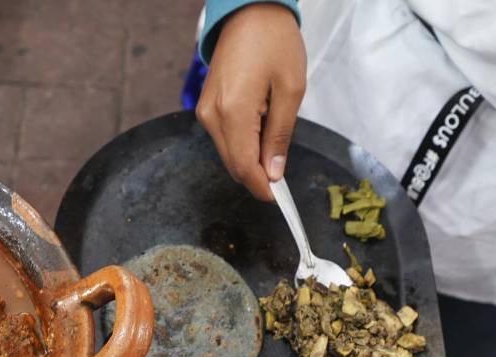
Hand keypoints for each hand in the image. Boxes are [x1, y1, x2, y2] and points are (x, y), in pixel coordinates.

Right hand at [196, 3, 305, 201]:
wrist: (249, 12)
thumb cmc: (274, 42)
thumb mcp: (290, 89)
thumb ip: (280, 134)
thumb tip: (274, 172)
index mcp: (233, 111)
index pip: (243, 166)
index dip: (260, 187)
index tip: (278, 198)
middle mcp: (212, 116)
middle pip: (232, 164)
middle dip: (256, 175)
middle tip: (282, 177)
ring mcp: (205, 112)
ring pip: (228, 153)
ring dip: (250, 158)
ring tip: (273, 138)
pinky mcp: (205, 107)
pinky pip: (224, 138)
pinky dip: (242, 143)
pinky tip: (260, 128)